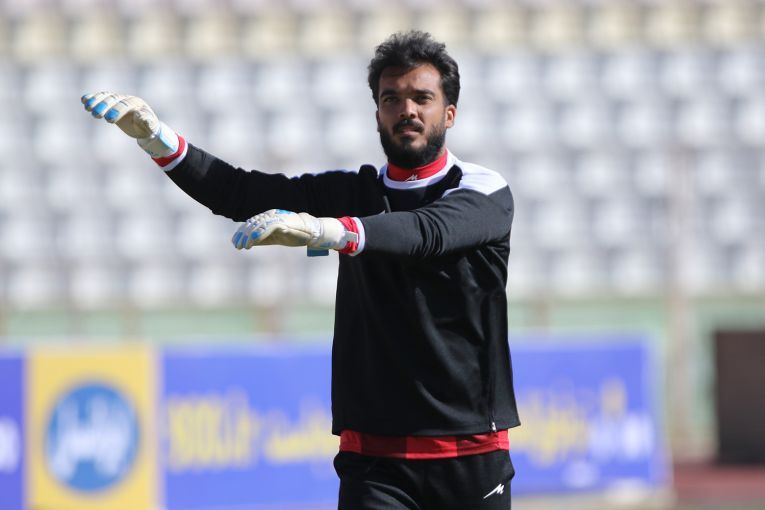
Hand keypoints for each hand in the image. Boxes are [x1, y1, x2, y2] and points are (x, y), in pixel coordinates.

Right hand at [81, 91, 178, 157]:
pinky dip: (92, 98)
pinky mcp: (111, 102)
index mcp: (137, 104)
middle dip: (104, 106)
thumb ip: (147, 122)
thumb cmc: (147, 128)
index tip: (109, 120)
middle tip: (96, 115)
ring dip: (96, 101)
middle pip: (114, 99)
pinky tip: (83, 100)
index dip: (117, 111)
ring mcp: (118, 99)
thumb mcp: (149, 128)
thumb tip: (142, 116)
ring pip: (106, 96)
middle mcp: (127, 99)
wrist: (144, 125)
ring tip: (87, 108)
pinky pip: (101, 97)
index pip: (126, 104)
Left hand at [232, 209, 356, 250]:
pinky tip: (252, 243)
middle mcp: (271, 215)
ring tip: (243, 247)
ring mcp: (277, 217)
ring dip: (249, 236)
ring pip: (258, 225)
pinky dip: (259, 235)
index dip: (242, 233)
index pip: (251, 223)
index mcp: (269, 216)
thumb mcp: (275, 237)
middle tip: (237, 246)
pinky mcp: (283, 222)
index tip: (235, 243)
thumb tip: (249, 243)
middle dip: (243, 235)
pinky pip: (268, 228)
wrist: (312, 232)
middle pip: (252, 224)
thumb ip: (262, 238)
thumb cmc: (294, 234)